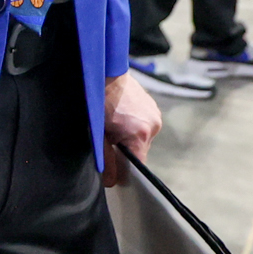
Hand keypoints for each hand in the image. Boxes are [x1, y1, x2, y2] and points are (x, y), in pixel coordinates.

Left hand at [102, 70, 162, 187]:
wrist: (104, 70)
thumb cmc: (97, 101)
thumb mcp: (97, 133)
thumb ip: (106, 159)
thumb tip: (112, 182)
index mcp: (140, 134)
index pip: (138, 165)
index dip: (125, 170)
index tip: (114, 169)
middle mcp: (153, 126)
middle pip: (140, 151)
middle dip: (125, 150)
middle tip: (108, 138)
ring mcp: (155, 114)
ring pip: (142, 137)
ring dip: (129, 136)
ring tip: (113, 123)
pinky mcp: (153, 106)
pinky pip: (144, 124)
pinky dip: (133, 125)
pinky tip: (120, 115)